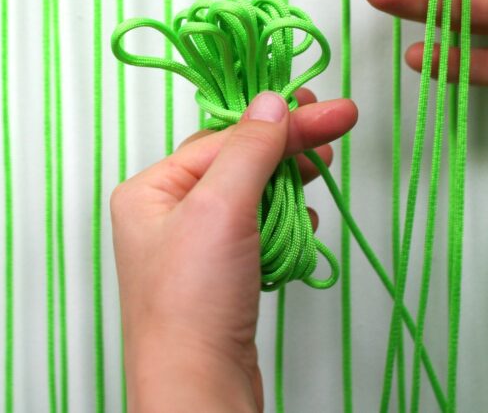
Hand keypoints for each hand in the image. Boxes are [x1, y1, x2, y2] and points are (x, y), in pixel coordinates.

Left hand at [111, 89, 357, 411]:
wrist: (198, 389)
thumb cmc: (192, 303)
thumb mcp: (220, 207)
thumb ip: (249, 149)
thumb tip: (271, 102)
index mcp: (151, 189)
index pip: (224, 137)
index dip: (278, 121)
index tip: (326, 109)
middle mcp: (168, 214)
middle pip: (239, 160)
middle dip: (288, 145)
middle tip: (337, 124)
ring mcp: (196, 248)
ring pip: (254, 196)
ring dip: (289, 184)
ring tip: (321, 169)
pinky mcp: (223, 277)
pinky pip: (260, 232)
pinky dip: (286, 225)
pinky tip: (303, 224)